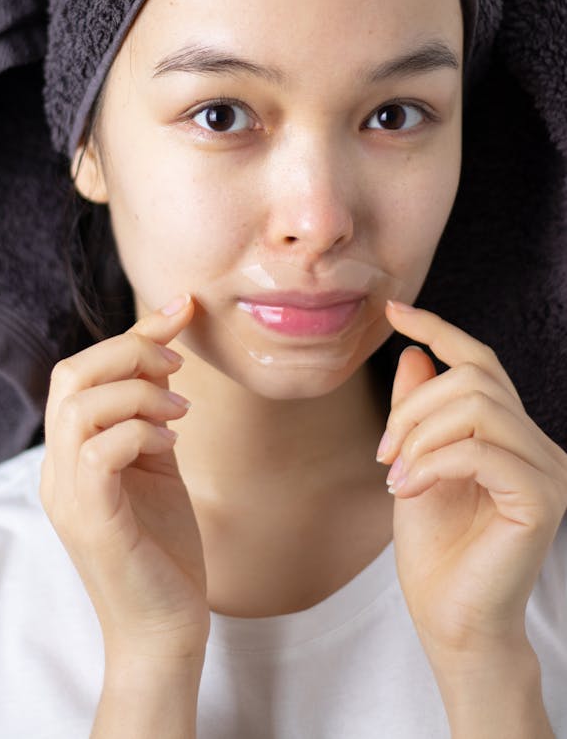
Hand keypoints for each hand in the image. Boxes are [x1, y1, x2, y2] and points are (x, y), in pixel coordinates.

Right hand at [39, 294, 209, 663]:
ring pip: (80, 405)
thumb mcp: (157, 464)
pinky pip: (99, 449)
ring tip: (179, 412)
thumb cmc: (164, 549)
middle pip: (70, 375)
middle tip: (177, 372)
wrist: (165, 630)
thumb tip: (162, 356)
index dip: (132, 334)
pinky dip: (140, 432)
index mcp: (69, 455)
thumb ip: (148, 415)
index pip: (80, 372)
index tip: (182, 308)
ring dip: (138, 392)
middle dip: (130, 354)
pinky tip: (172, 446)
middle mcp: (57, 470)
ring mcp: (68, 495)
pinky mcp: (92, 520)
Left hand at [379, 300, 566, 659]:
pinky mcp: (543, 499)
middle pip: (474, 379)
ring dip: (420, 435)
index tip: (392, 312)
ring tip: (397, 475)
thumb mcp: (414, 463)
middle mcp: (542, 447)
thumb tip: (417, 353)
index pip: (482, 363)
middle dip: (414, 407)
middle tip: (384, 453)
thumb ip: (419, 411)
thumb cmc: (435, 551)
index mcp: (514, 436)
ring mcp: (550, 471)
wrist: (450, 622)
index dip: (438, 329)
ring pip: (478, 407)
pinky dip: (433, 463)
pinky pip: (480, 451)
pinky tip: (410, 489)